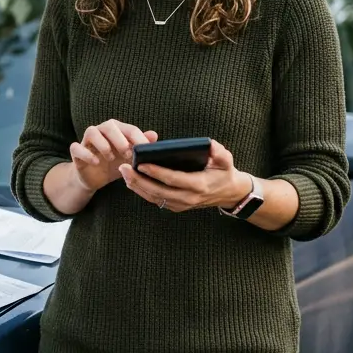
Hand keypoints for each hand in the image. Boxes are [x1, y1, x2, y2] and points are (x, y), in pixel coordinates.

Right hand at [69, 119, 158, 192]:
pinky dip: (87, 154)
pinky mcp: (76, 152)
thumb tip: (154, 135)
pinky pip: (76, 147)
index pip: (129, 128)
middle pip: (109, 125)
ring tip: (111, 158)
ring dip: (103, 144)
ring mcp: (87, 140)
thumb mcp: (129, 158)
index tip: (145, 150)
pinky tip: (96, 162)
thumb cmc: (114, 164)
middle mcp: (101, 131)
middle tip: (127, 153)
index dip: (138, 138)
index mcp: (117, 130)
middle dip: (120, 139)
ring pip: (91, 131)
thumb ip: (141, 146)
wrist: (95, 178)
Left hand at [119, 139, 248, 212]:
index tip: (141, 163)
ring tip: (123, 173)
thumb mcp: (226, 160)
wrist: (229, 194)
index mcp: (199, 185)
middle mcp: (188, 198)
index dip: (156, 172)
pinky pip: (156, 200)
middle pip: (158, 190)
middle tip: (124, 168)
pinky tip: (131, 181)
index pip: (173, 179)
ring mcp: (181, 205)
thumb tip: (209, 144)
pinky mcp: (176, 207)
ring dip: (137, 186)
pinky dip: (142, 192)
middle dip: (139, 180)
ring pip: (154, 197)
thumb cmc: (225, 173)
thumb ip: (219, 152)